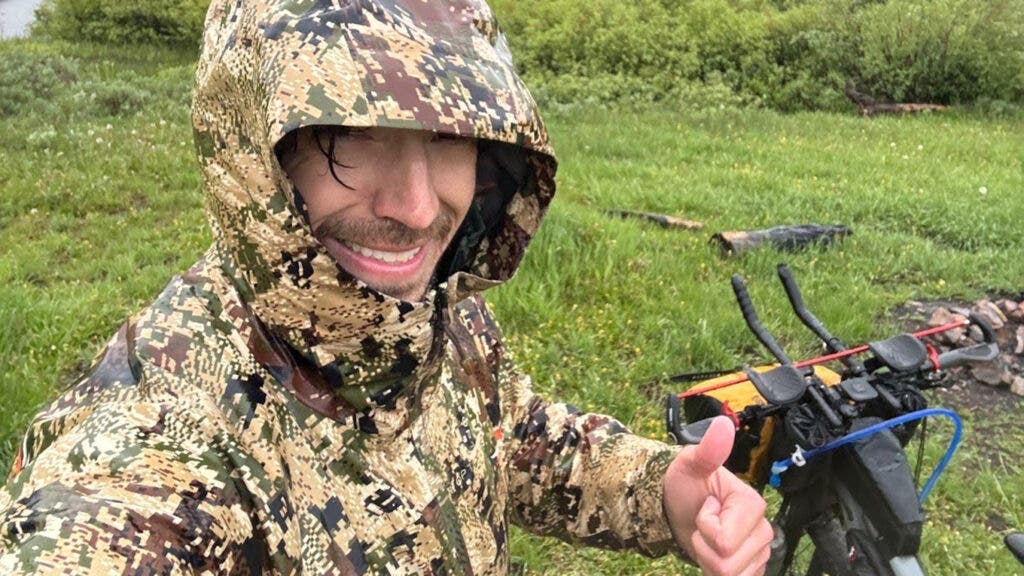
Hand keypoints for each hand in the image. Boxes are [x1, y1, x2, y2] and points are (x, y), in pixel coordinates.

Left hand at [663, 416, 773, 575]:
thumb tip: (724, 424)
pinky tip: (714, 555)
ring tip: (708, 540)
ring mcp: (759, 551)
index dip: (705, 526)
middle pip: (729, 562)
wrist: (677, 508)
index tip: (705, 507)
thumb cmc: (685, 486)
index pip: (725, 539)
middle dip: (704, 546)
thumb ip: (709, 450)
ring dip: (709, 560)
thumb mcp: (689, 465)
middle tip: (702, 526)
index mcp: (751, 504)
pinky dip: (716, 572)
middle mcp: (762, 529)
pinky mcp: (752, 568)